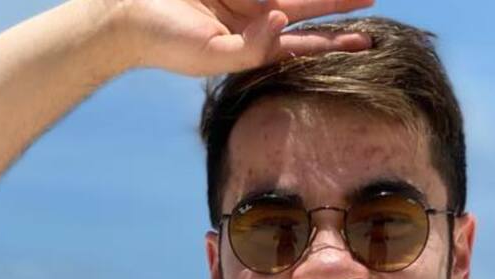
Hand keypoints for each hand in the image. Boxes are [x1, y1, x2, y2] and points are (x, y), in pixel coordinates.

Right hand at [118, 0, 374, 75]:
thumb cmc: (166, 42)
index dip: (337, 44)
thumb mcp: (211, 56)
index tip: (368, 42)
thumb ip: (251, 48)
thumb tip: (283, 23)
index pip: (305, 46)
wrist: (126, 13)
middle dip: (340, 6)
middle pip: (308, 10)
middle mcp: (255, 17)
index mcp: (255, 45)